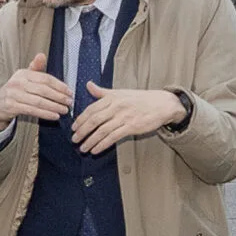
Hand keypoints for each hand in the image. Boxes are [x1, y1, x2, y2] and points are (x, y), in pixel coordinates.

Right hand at [0, 52, 71, 128]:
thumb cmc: (15, 91)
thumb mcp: (23, 78)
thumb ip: (35, 68)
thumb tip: (42, 55)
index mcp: (23, 74)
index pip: (45, 78)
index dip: (59, 85)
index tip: (69, 92)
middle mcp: (18, 82)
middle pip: (43, 90)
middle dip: (59, 97)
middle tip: (69, 102)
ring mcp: (14, 94)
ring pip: (39, 101)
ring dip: (54, 106)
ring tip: (64, 110)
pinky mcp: (12, 106)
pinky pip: (32, 110)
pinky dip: (45, 114)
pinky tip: (55, 116)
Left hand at [71, 84, 187, 153]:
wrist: (162, 104)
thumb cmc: (140, 99)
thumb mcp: (120, 92)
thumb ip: (102, 92)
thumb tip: (88, 85)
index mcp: (112, 97)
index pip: (91, 109)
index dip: (80, 119)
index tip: (74, 128)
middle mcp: (116, 106)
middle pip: (94, 120)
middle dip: (82, 131)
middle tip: (74, 139)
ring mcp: (124, 117)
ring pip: (102, 130)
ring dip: (90, 140)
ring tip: (83, 148)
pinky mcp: (131, 126)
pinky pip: (113, 137)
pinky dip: (102, 144)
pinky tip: (96, 149)